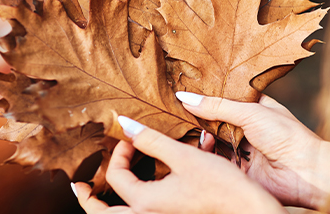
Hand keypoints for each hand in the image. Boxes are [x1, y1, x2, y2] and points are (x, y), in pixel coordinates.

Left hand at [73, 116, 285, 213]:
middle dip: (89, 202)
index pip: (116, 177)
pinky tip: (142, 190)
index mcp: (145, 203)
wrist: (251, 211)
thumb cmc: (221, 186)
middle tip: (78, 188)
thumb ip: (152, 141)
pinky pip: (144, 212)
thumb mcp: (184, 157)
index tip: (131, 137)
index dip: (119, 153)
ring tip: (98, 196)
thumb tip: (125, 125)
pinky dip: (134, 204)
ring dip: (109, 207)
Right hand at [177, 92, 329, 208]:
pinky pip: (215, 160)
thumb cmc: (287, 136)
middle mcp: (247, 127)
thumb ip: (217, 106)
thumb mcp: (251, 112)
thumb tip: (186, 97)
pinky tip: (201, 147)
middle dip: (199, 117)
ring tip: (195, 132)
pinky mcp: (237, 169)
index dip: (206, 96)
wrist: (305, 172)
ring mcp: (241, 149)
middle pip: (215, 120)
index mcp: (255, 107)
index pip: (224, 98)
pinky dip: (205, 154)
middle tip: (178, 112)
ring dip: (201, 136)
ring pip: (212, 140)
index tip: (183, 90)